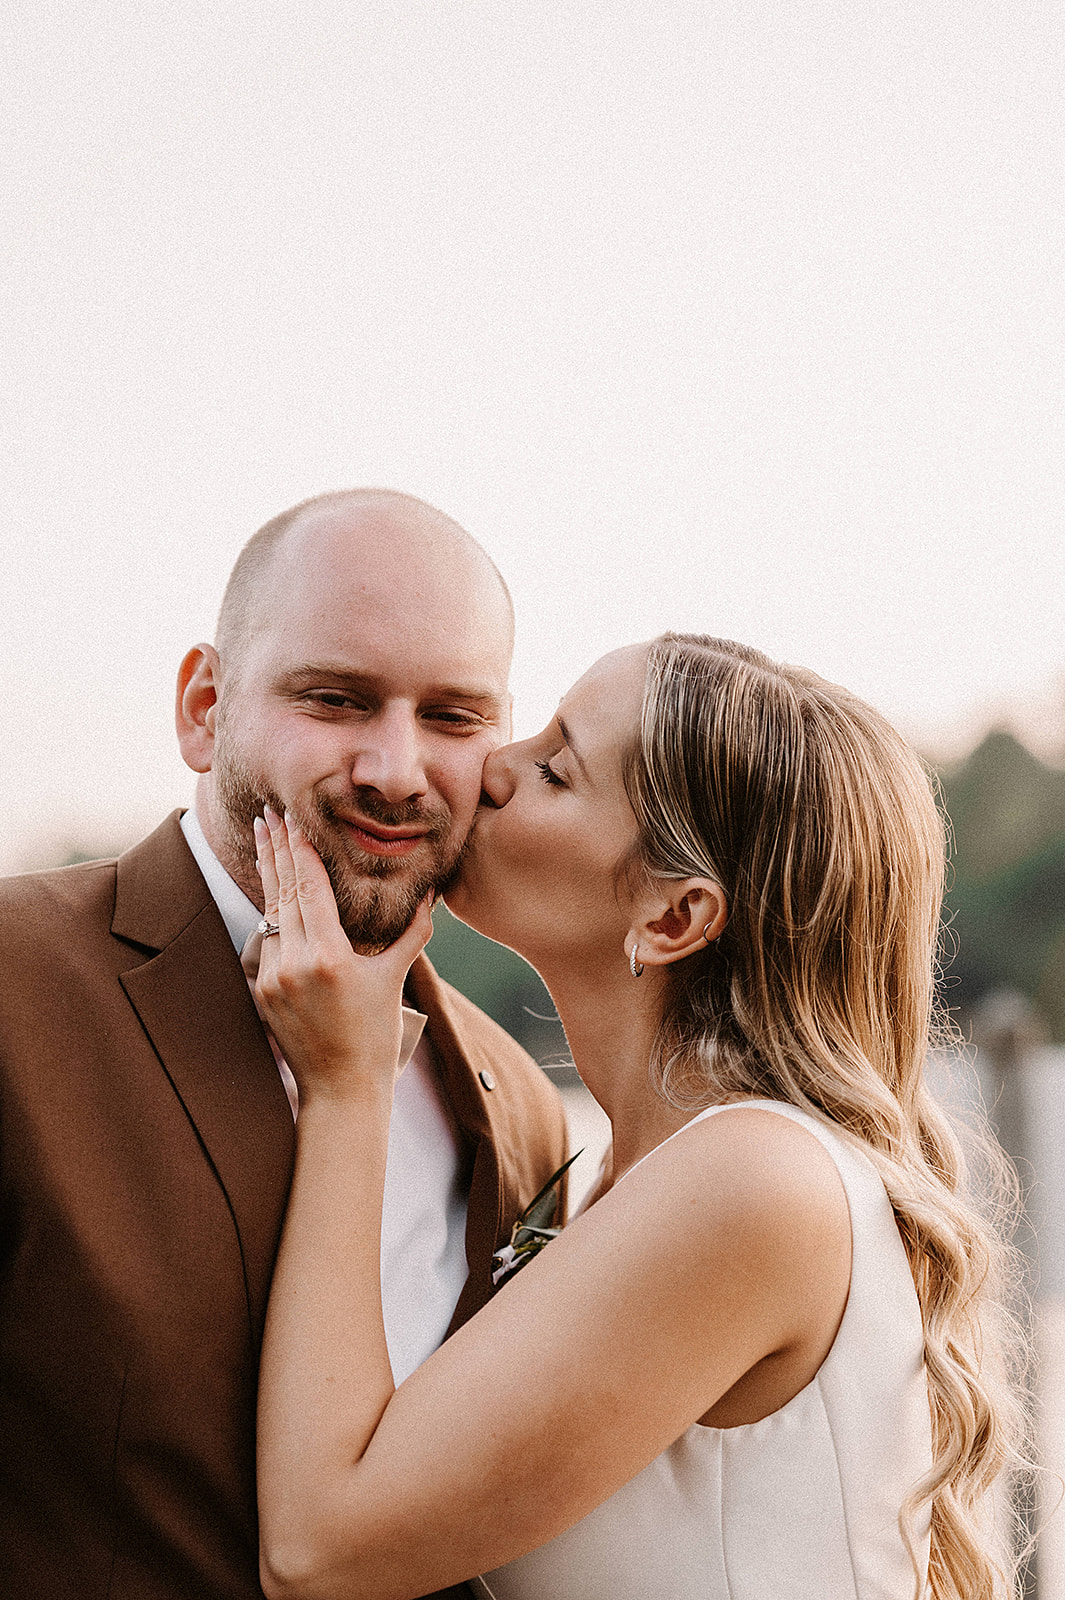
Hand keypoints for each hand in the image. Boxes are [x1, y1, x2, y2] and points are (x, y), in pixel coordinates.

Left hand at [253, 807, 433, 1105]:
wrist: (342, 1089)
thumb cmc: (375, 1037)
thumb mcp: (395, 979)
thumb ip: (412, 934)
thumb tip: (430, 896)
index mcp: (329, 957)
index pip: (309, 889)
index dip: (300, 851)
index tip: (292, 819)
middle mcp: (295, 964)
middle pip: (281, 893)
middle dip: (275, 850)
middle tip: (266, 814)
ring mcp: (273, 978)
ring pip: (269, 913)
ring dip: (267, 875)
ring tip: (262, 839)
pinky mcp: (263, 991)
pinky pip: (267, 940)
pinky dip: (270, 911)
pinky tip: (270, 888)